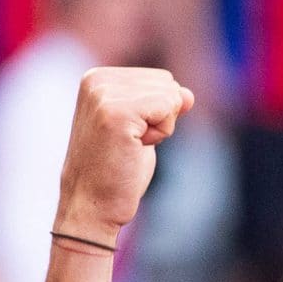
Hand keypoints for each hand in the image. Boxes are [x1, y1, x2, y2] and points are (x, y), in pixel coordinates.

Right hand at [54, 67, 196, 244]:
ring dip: (161, 127)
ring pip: (172, 95)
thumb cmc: (118, 168)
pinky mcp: (115, 111)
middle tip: (130, 142)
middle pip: (168, 84)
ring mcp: (103, 94)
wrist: (93, 204)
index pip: (161, 79)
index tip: (128, 133)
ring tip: (130, 145)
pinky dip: (161, 133)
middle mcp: (96, 79)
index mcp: (97, 77)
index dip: (156, 112)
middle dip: (161, 117)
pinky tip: (134, 147)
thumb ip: (164, 103)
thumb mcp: (144, 126)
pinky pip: (169, 108)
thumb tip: (189, 94)